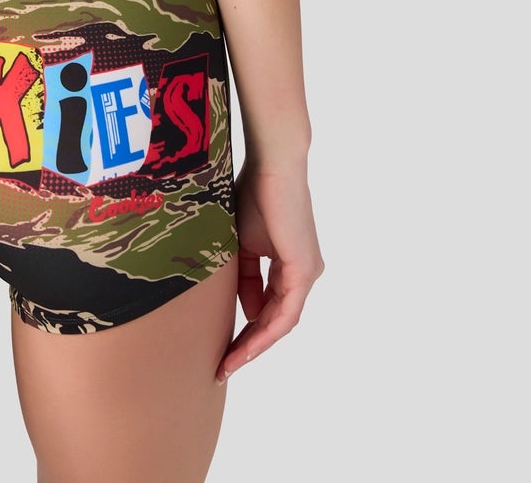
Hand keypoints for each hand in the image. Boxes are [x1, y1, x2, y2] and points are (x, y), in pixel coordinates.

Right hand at [215, 158, 324, 382]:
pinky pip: (286, 314)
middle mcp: (304, 273)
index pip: (269, 307)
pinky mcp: (304, 271)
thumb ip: (247, 276)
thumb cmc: (254, 192)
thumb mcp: (242, 242)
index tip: (223, 349)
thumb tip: (249, 311)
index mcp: (290, 264)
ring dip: (255, 345)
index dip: (246, 330)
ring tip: (229, 363)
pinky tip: (247, 346)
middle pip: (276, 321)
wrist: (272, 165)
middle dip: (249, 346)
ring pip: (282, 322)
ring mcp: (307, 273)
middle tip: (223, 366)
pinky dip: (266, 333)